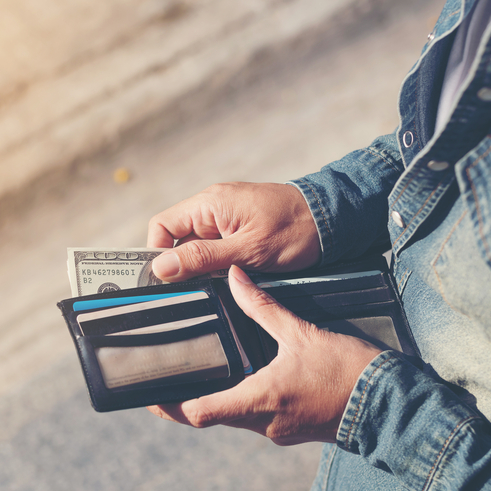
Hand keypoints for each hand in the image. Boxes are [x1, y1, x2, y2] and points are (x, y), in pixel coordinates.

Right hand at [146, 182, 320, 281]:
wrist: (332, 220)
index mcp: (209, 204)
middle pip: (177, 239)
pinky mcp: (239, 227)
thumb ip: (202, 258)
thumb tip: (161, 267)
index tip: (168, 280)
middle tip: (199, 285)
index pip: (161, 227)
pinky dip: (219, 263)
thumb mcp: (247, 250)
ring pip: (196, 246)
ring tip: (222, 279)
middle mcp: (212, 206)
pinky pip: (216, 247)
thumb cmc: (295, 229)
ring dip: (204, 266)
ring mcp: (226, 216)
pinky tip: (233, 274)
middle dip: (183, 265)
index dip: (158, 254)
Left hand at [147, 266, 382, 444]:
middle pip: (213, 419)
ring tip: (204, 378)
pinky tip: (247, 383)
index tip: (153, 396)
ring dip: (219, 403)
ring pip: (237, 419)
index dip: (172, 407)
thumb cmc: (346, 371)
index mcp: (259, 399)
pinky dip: (245, 404)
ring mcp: (280, 431)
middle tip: (169, 384)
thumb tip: (235, 279)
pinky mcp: (295, 430)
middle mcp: (264, 423)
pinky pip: (260, 420)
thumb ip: (262, 307)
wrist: (388, 403)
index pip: (200, 413)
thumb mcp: (301, 333)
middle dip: (190, 403)